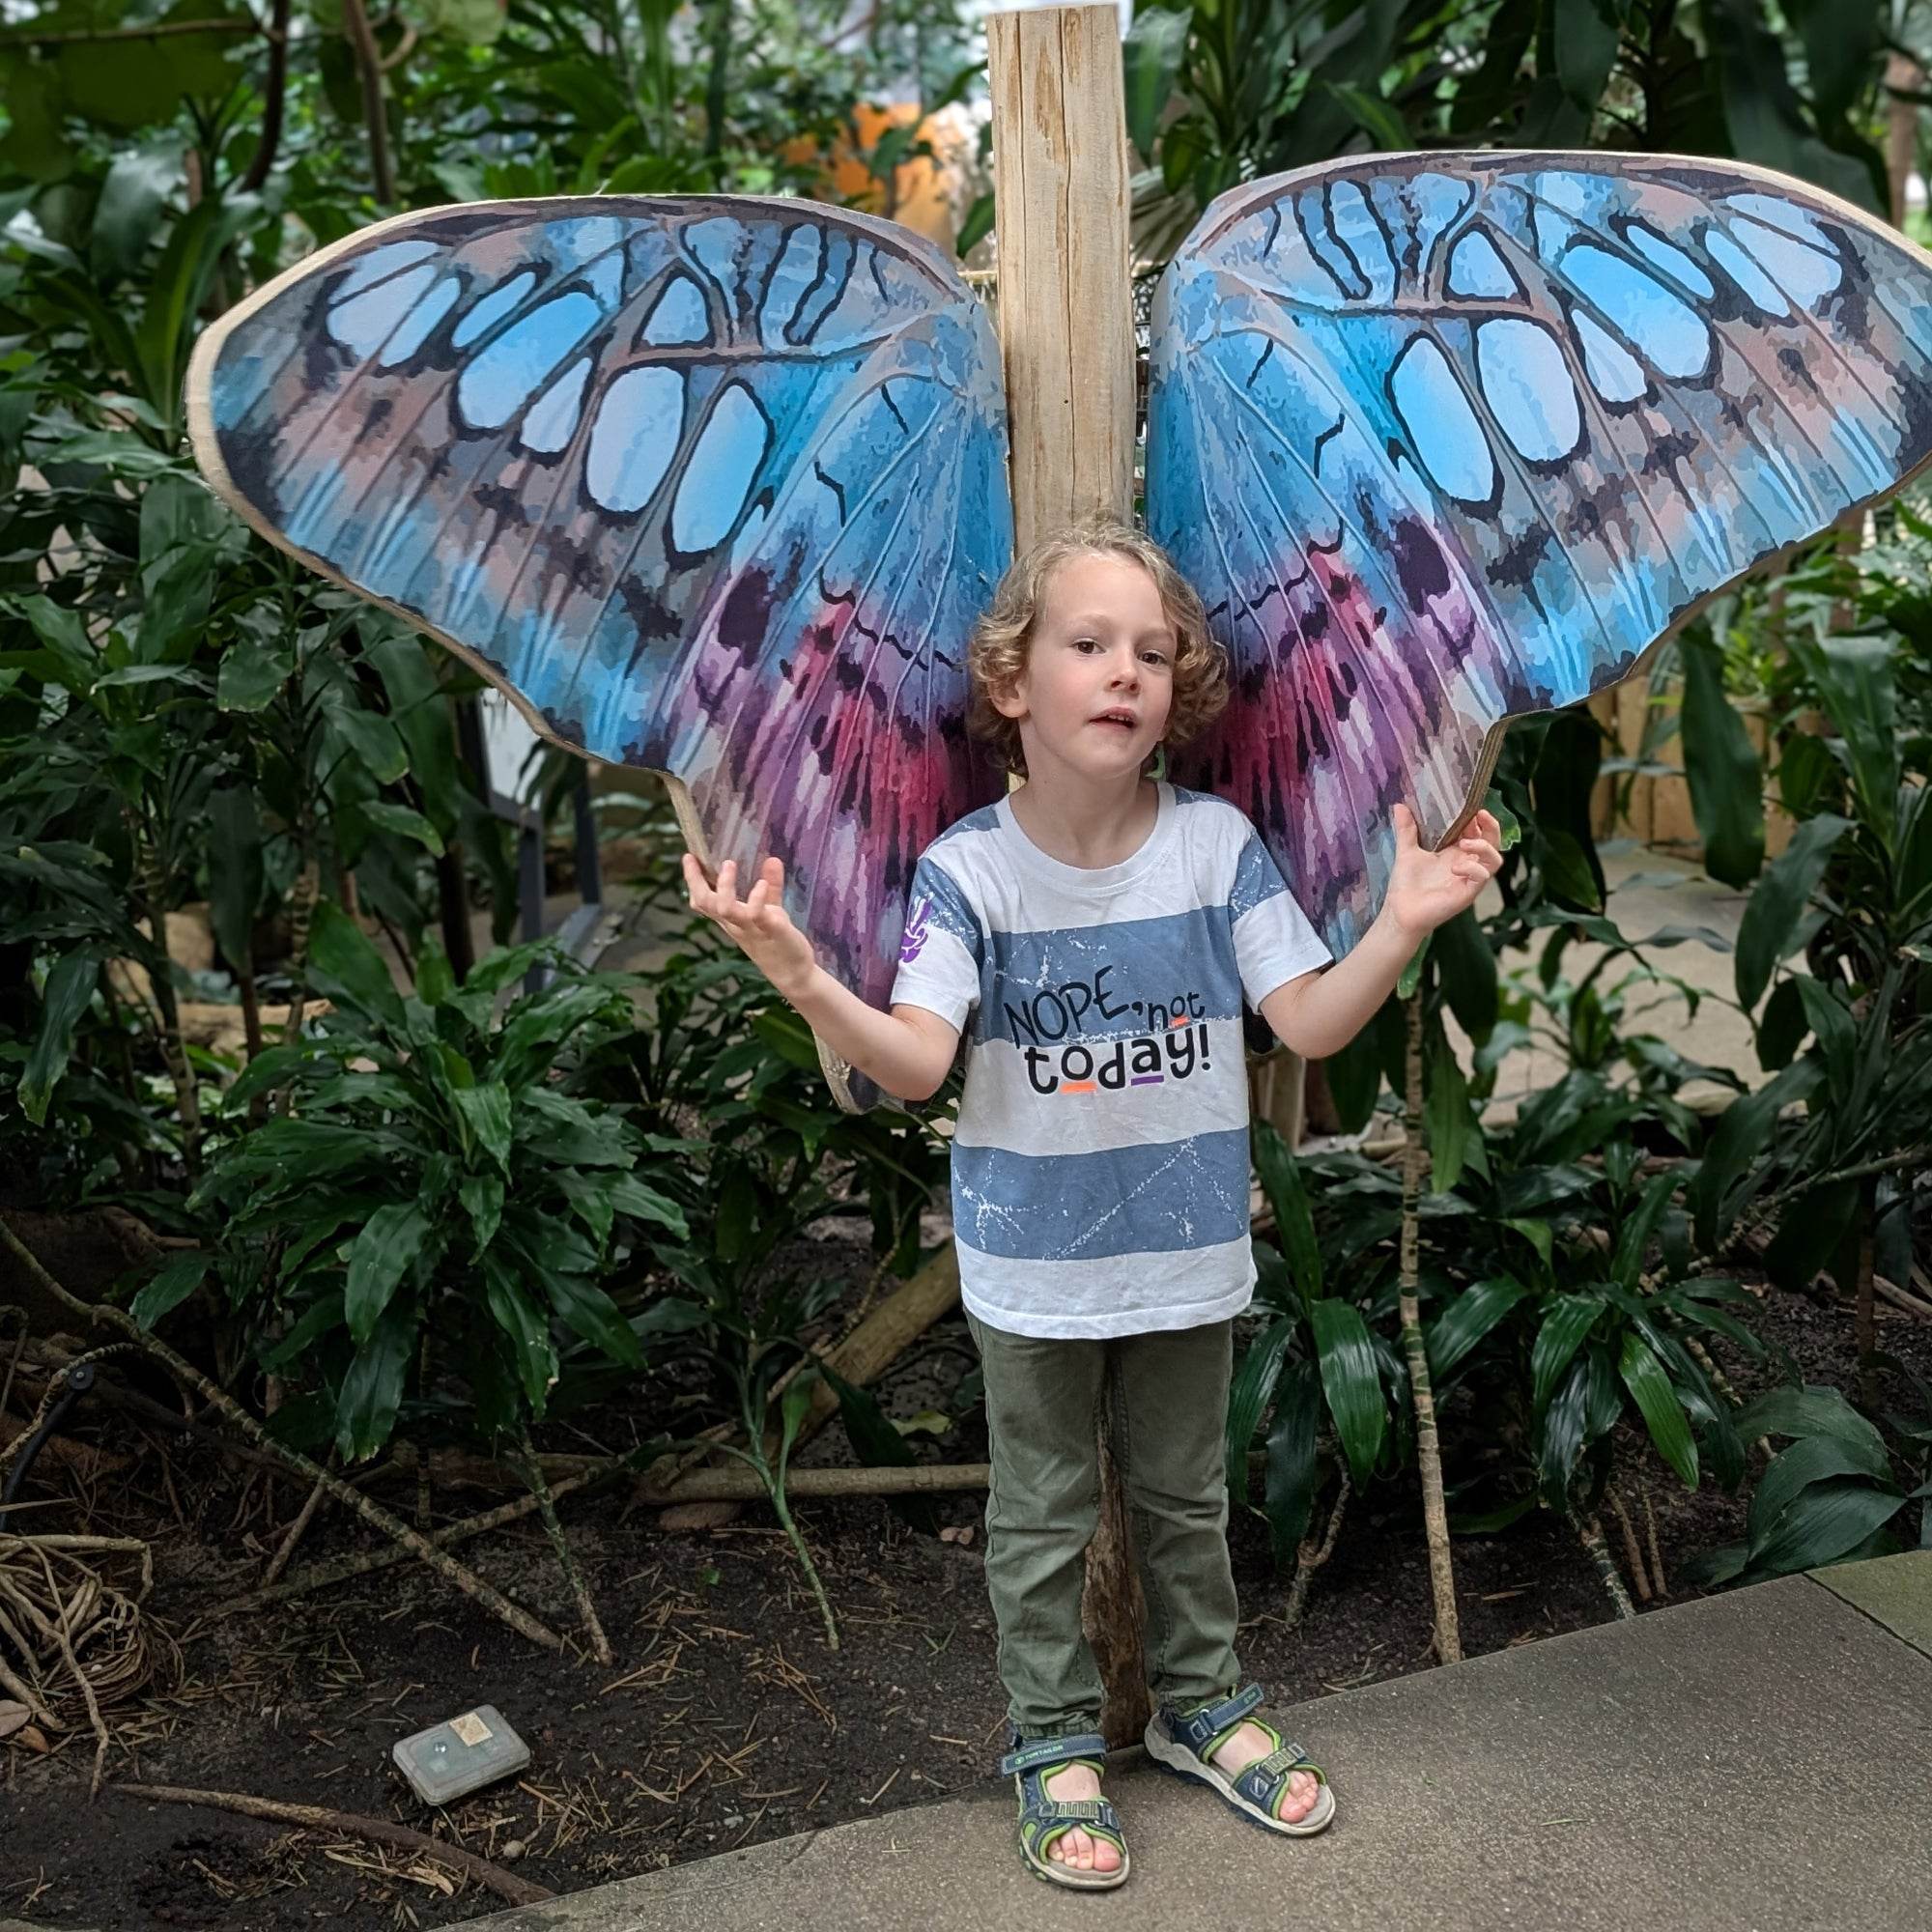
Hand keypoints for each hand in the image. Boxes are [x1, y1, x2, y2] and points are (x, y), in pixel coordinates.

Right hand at [682, 852, 816, 997]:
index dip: (692, 880)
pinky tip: (761, 884)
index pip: (703, 901)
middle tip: (695, 859)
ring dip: (724, 887)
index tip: (688, 857)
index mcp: (731, 918)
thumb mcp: (771, 910)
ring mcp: (751, 928)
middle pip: (705, 903)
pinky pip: (756, 915)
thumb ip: (770, 887)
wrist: (793, 973)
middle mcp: (735, 923)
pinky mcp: (770, 931)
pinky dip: (756, 899)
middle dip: (695, 881)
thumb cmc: (777, 940)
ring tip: (729, 864)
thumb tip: (772, 859)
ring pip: (725, 909)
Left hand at [1380, 802, 1503, 940]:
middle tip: (1480, 815)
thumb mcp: (1407, 851)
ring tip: (1463, 842)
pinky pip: (1483, 877)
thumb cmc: (1406, 883)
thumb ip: (1407, 829)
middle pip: (1493, 843)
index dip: (1479, 819)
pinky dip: (1472, 868)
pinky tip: (1455, 867)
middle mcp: (1467, 863)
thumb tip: (1399, 805)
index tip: (1471, 808)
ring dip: (1484, 846)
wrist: (1400, 911)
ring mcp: (1469, 878)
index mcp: (1456, 852)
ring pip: (1495, 859)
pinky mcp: (1468, 892)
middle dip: (1491, 827)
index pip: (1478, 832)